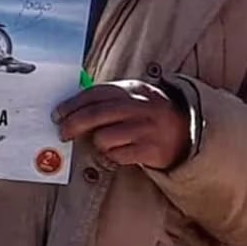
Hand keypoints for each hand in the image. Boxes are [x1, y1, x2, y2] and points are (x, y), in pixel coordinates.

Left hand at [53, 81, 190, 170]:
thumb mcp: (134, 98)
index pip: (96, 93)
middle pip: (96, 114)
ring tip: (105, 143)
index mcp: (133, 89)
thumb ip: (109, 100)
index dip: (73, 104)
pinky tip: (119, 152)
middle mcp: (139, 106)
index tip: (58, 114)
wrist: (188, 131)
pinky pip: (117, 155)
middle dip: (74, 124)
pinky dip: (112, 156)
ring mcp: (146, 128)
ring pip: (104, 137)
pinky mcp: (150, 149)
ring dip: (98, 143)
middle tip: (63, 133)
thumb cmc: (151, 115)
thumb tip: (73, 109)